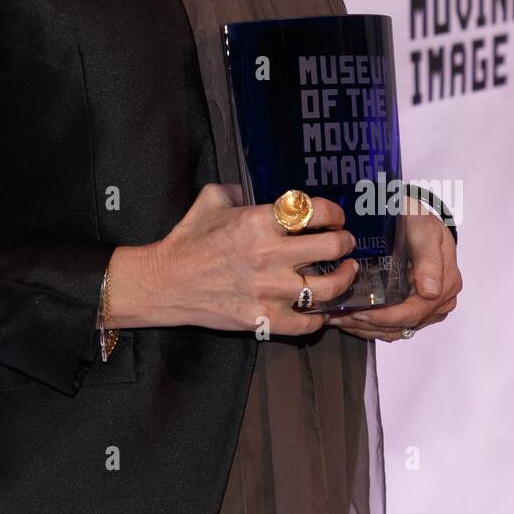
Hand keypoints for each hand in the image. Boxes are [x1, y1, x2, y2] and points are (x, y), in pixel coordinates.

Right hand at [122, 182, 359, 336]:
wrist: (167, 282)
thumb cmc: (188, 239)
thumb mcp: (211, 200)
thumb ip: (238, 189)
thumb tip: (256, 189)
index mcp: (258, 221)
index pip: (314, 210)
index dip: (333, 212)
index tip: (335, 217)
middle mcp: (269, 255)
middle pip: (331, 247)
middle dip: (345, 242)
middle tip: (344, 242)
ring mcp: (269, 290)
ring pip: (328, 287)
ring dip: (344, 278)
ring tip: (346, 271)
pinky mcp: (264, 318)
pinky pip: (308, 324)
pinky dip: (320, 317)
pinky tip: (321, 309)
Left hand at [327, 199, 461, 341]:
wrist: (415, 216)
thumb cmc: (419, 221)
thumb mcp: (425, 232)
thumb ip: (429, 260)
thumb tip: (430, 292)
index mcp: (445, 286)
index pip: (413, 313)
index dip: (385, 318)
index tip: (359, 313)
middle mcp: (439, 302)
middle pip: (403, 325)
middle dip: (370, 324)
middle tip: (339, 317)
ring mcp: (427, 307)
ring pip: (396, 329)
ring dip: (367, 328)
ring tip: (339, 319)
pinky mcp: (414, 308)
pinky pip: (393, 326)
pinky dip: (371, 326)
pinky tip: (350, 320)